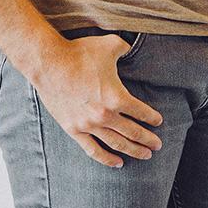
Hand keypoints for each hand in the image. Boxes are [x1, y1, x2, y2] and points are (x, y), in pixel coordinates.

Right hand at [32, 34, 162, 167]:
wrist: (48, 63)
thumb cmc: (80, 53)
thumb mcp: (111, 45)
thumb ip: (127, 48)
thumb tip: (134, 46)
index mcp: (116, 97)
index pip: (141, 112)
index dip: (152, 118)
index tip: (158, 121)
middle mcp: (104, 115)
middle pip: (132, 132)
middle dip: (148, 140)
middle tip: (158, 145)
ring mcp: (88, 124)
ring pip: (116, 143)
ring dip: (132, 151)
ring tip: (145, 155)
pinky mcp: (73, 129)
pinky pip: (92, 149)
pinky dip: (106, 158)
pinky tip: (117, 163)